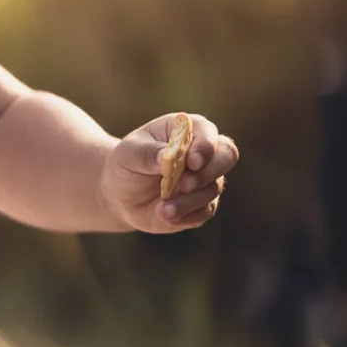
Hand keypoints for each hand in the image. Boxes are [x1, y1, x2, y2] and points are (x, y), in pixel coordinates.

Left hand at [100, 113, 238, 233]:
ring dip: (188, 201)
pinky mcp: (201, 204)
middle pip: (227, 156)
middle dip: (208, 172)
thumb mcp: (129, 154)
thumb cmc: (126, 165)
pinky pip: (204, 212)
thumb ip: (149, 153)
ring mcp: (205, 179)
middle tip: (184, 184)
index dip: (205, 146)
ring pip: (213, 189)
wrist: (120, 195)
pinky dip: (185, 216)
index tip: (192, 161)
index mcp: (187, 130)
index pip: (207, 132)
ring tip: (162, 209)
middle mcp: (203, 153)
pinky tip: (164, 215)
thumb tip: (169, 156)